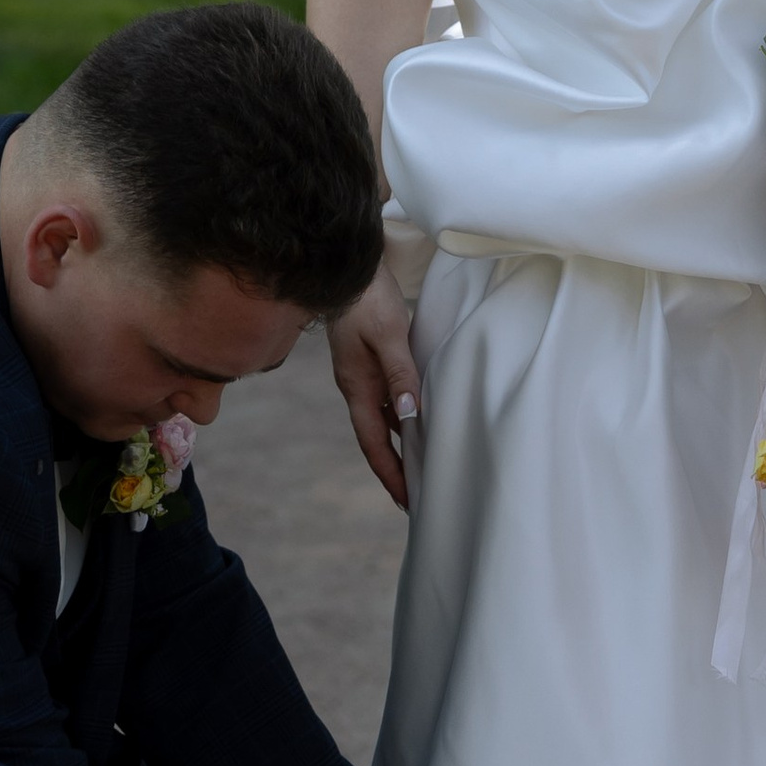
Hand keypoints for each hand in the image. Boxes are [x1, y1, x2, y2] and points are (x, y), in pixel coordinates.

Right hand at [329, 269, 420, 506]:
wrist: (345, 264)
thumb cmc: (368, 296)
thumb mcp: (388, 333)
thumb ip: (400, 373)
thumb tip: (410, 414)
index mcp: (356, 386)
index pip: (374, 443)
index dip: (390, 473)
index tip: (407, 500)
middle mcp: (356, 386)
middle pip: (375, 438)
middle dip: (394, 468)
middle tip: (415, 496)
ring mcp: (360, 374)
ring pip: (380, 420)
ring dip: (397, 444)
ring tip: (420, 466)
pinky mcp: (366, 362)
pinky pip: (385, 399)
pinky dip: (399, 417)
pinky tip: (415, 420)